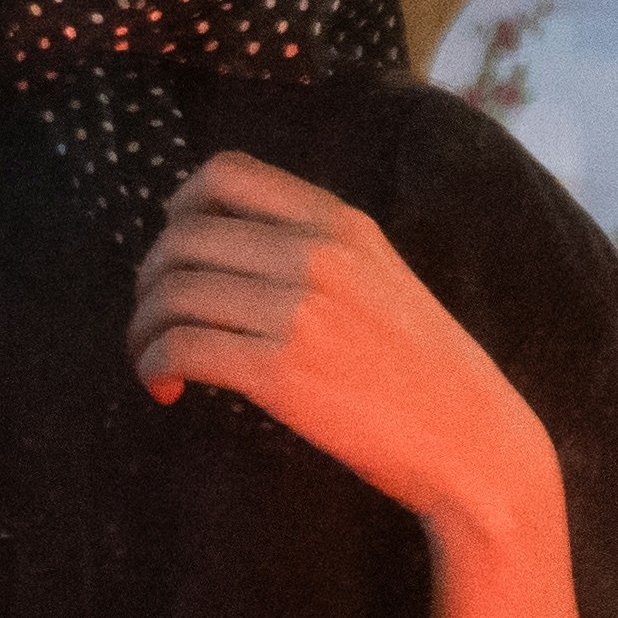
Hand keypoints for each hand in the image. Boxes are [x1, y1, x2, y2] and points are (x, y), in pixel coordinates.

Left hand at [130, 152, 549, 540]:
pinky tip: (165, 387)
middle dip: (149, 279)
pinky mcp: (281, 371)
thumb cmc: (423, 372)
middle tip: (154, 319)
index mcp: (340, 223)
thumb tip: (224, 248)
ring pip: (172, 292)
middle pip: (182, 236)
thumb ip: (316, 251)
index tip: (174, 249)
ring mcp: (299, 310)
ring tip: (152, 360)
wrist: (474, 444)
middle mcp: (316, 255)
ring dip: (142, 328)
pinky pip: (180, 347)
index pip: (226, 173)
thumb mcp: (381, 278)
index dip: (179, 207)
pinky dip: (153, 365)